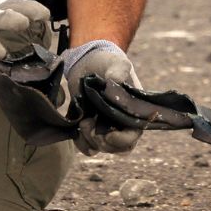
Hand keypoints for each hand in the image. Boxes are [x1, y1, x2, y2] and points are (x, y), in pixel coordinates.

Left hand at [63, 40, 142, 155]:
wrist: (89, 61)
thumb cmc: (108, 62)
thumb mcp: (117, 63)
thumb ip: (119, 71)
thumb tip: (115, 82)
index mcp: (133, 113)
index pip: (132, 138)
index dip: (121, 140)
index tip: (108, 133)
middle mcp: (120, 124)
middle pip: (116, 148)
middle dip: (102, 141)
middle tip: (88, 124)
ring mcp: (104, 127)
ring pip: (99, 147)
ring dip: (89, 140)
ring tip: (83, 121)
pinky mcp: (89, 126)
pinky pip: (86, 145)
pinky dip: (80, 142)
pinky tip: (76, 127)